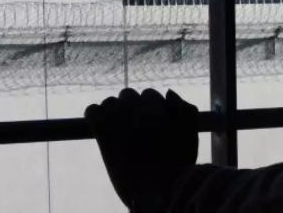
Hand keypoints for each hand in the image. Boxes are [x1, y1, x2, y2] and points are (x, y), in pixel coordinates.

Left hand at [85, 88, 198, 212]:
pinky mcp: (102, 132)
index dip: (152, 109)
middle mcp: (135, 108)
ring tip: (119, 130)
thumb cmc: (176, 165)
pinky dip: (94, 115)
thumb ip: (185, 110)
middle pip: (129, 95)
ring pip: (110, 102)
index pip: (149, 94)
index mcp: (156, 107)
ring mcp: (117, 118)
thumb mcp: (190, 135)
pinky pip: (92, 111)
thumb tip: (169, 93)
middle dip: (132, 108)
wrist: (155, 191)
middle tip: (136, 128)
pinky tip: (100, 127)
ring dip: (114, 111)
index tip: (152, 123)